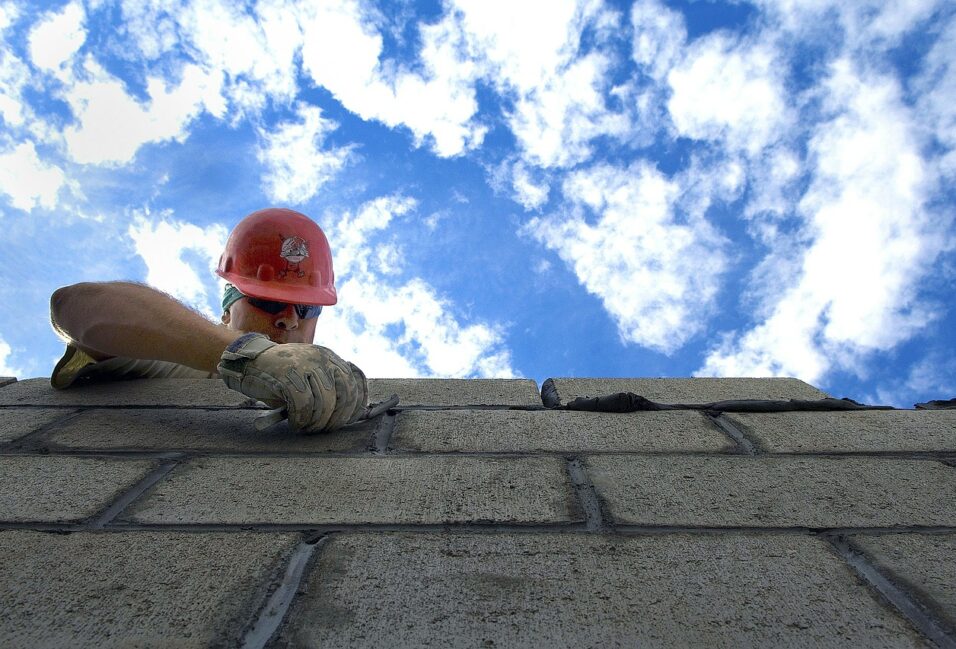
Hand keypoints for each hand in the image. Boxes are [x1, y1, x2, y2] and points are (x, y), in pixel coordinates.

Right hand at [217, 333, 367, 431]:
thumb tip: (348, 414)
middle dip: (338, 417)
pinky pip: (304, 404)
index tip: (351, 420)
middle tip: (325, 429)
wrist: (249, 362)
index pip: (356, 380)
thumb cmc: (280, 376)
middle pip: (345, 393)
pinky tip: (295, 423)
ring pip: (325, 401)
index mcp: (329, 357)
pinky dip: (301, 419)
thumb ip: (328, 388)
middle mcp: (321, 358)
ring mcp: (305, 364)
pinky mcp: (288, 374)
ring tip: (307, 428)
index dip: (357, 403)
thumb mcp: (309, 376)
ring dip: (318, 422)